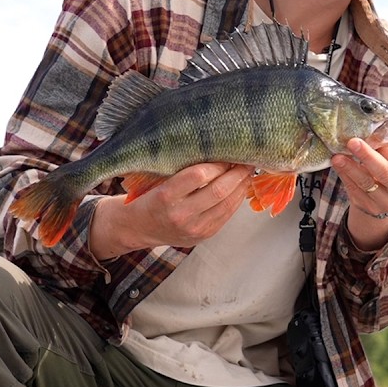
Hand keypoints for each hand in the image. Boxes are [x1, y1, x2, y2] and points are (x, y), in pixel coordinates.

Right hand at [89, 162, 252, 258]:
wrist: (139, 228)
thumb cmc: (149, 197)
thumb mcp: (157, 180)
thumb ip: (184, 170)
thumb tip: (218, 152)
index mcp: (165, 196)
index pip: (199, 175)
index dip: (218, 163)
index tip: (227, 152)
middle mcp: (181, 215)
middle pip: (218, 190)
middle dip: (237, 172)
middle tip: (246, 158)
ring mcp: (195, 228)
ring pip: (228, 203)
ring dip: (242, 185)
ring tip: (247, 170)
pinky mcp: (205, 235)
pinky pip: (228, 214)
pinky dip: (237, 198)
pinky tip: (241, 186)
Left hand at [331, 122, 387, 250]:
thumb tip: (380, 117)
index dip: (387, 149)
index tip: (372, 137)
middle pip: (385, 173)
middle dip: (367, 156)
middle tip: (352, 142)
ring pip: (367, 184)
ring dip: (350, 168)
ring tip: (338, 156)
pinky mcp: (370, 208)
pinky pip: (355, 191)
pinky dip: (345, 176)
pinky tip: (338, 165)